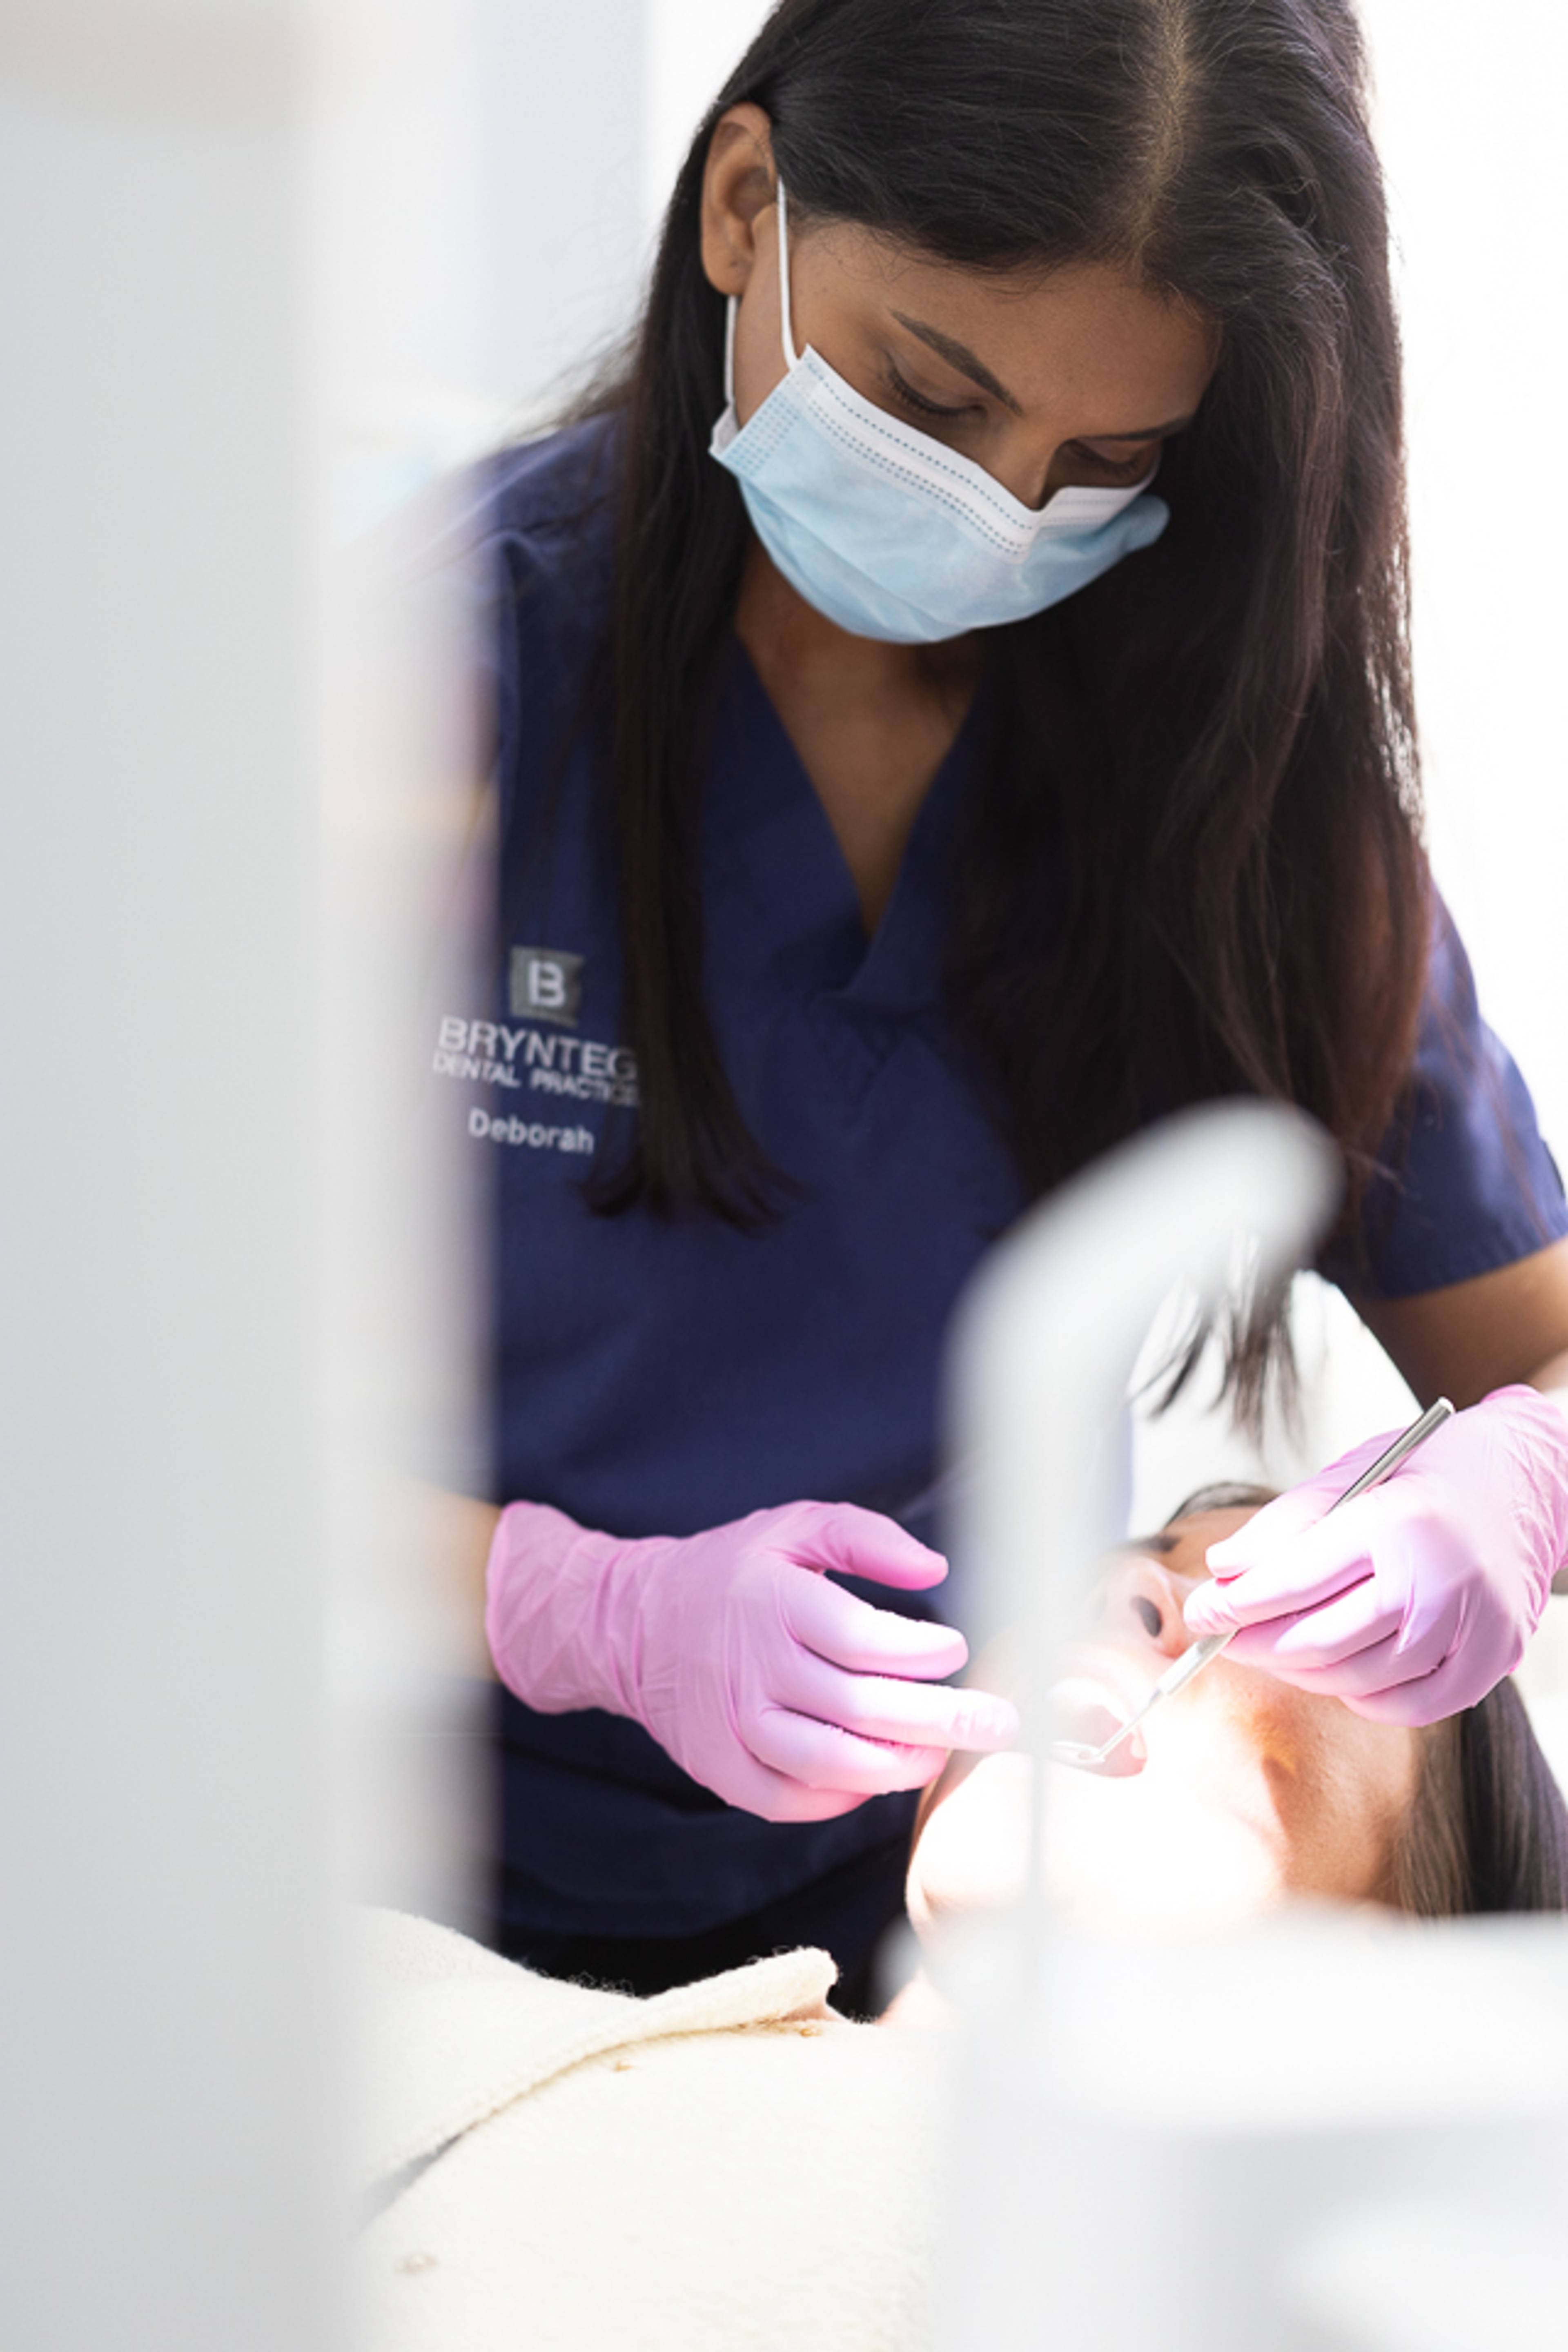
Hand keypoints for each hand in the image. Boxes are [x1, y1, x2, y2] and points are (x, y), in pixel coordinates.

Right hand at [485, 1497, 1019, 1820]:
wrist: (630, 1623)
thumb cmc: (731, 1572)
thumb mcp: (792, 1526)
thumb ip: (867, 1537)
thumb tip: (936, 1570)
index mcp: (773, 1601)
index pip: (862, 1639)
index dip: (922, 1652)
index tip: (959, 1650)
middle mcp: (751, 1666)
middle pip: (861, 1708)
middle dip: (942, 1721)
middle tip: (997, 1724)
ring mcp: (732, 1724)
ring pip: (830, 1762)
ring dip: (899, 1765)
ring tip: (941, 1754)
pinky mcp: (718, 1767)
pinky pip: (791, 1798)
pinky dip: (842, 1795)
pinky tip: (876, 1776)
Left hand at [1182, 1386, 1567, 1722]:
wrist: (1528, 1482)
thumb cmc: (1430, 1474)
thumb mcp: (1353, 1472)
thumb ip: (1285, 1524)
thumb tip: (1222, 1570)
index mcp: (1398, 1521)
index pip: (1294, 1579)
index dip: (1235, 1605)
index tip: (1199, 1613)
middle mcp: (1438, 1579)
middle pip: (1321, 1639)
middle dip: (1256, 1644)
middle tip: (1221, 1637)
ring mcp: (1471, 1627)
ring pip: (1358, 1678)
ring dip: (1301, 1672)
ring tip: (1273, 1650)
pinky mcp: (1491, 1660)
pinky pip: (1409, 1704)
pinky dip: (1362, 1698)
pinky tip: (1338, 1674)